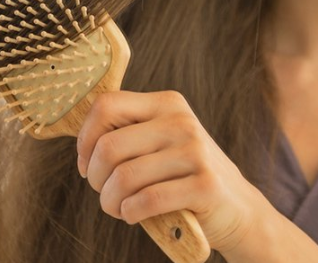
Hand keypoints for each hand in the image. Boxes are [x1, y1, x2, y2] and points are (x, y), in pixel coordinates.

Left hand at [75, 90, 274, 252]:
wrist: (236, 206)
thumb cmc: (183, 176)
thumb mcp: (160, 143)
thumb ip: (127, 134)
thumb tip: (81, 143)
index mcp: (167, 103)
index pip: (106, 106)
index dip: (85, 139)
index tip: (88, 164)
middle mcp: (182, 121)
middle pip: (109, 146)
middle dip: (97, 179)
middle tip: (105, 192)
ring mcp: (196, 152)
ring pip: (125, 177)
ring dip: (111, 202)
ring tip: (118, 208)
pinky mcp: (205, 185)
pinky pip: (147, 200)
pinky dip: (130, 213)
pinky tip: (134, 215)